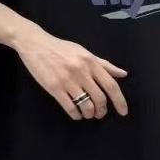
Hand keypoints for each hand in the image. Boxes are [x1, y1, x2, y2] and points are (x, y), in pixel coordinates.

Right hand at [14, 24, 128, 120]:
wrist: (36, 44)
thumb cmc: (62, 49)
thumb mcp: (85, 52)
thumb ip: (104, 64)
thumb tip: (123, 74)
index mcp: (91, 62)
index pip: (111, 85)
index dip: (119, 101)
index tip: (123, 112)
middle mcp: (81, 71)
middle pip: (100, 98)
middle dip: (102, 110)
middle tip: (100, 113)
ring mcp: (67, 80)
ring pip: (86, 106)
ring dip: (90, 114)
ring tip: (88, 114)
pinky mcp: (54, 87)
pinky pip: (70, 107)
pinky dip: (76, 115)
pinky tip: (76, 114)